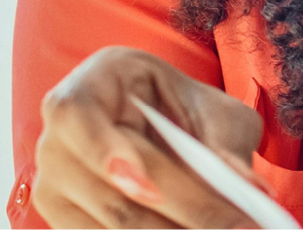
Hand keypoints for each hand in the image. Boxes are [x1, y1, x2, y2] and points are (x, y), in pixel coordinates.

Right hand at [31, 46, 271, 229]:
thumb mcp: (208, 110)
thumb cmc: (180, 112)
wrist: (158, 130)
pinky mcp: (66, 221)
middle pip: (113, 190)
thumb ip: (223, 144)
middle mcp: (58, 140)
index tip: (149, 191)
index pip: (77, 116)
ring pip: (115, 226)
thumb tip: (247, 188)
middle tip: (242, 227)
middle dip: (188, 211)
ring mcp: (54, 186)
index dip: (106, 153)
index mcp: (90, 87)